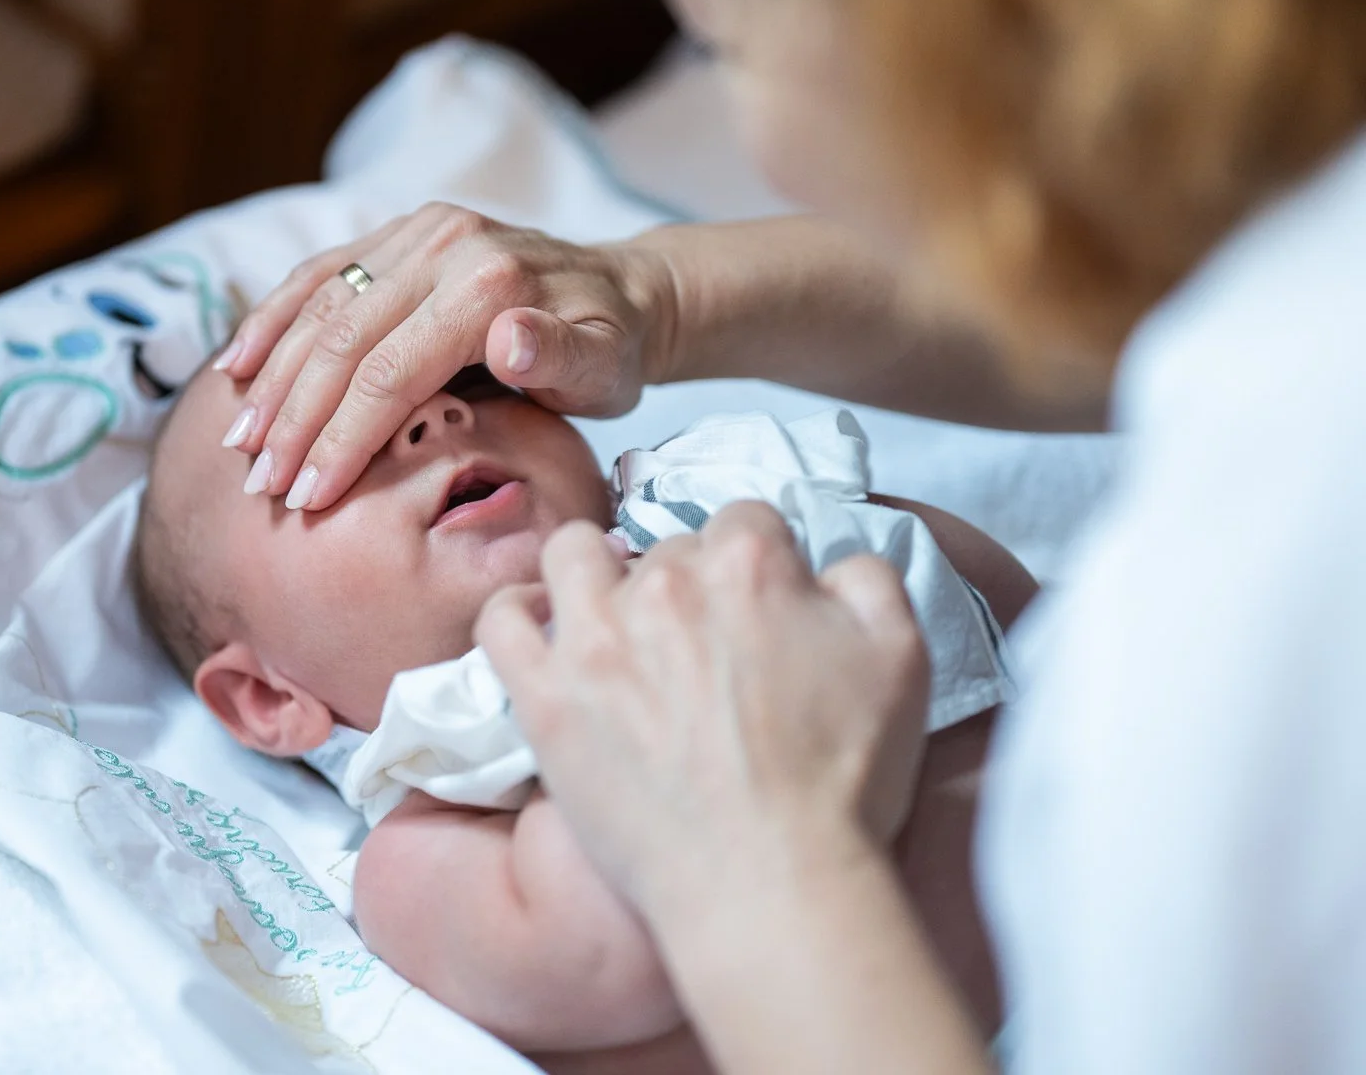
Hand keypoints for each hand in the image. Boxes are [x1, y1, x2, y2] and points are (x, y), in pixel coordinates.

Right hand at [214, 202, 673, 508]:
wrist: (624, 291)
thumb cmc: (610, 349)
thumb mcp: (605, 366)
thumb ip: (560, 355)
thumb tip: (510, 338)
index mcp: (489, 282)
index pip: (391, 371)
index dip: (342, 438)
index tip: (308, 497)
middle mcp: (445, 244)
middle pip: (344, 340)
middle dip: (294, 418)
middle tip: (259, 483)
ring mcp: (417, 232)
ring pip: (320, 304)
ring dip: (272, 375)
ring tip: (239, 440)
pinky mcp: (399, 233)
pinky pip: (320, 273)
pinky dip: (273, 319)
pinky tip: (235, 365)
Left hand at [476, 505, 931, 921]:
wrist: (769, 881)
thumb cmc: (842, 780)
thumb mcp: (901, 656)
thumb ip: (866, 578)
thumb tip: (826, 560)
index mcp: (748, 564)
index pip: (745, 520)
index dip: (759, 563)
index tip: (759, 611)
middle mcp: (663, 583)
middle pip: (668, 548)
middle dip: (688, 586)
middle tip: (704, 650)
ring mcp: (593, 638)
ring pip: (573, 555)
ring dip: (594, 571)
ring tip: (613, 614)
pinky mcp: (545, 696)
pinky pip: (501, 620)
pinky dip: (519, 613)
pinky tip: (543, 631)